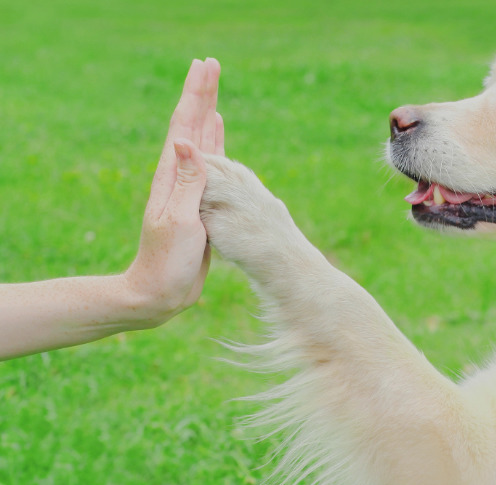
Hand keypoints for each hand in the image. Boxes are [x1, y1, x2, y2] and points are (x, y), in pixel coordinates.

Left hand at [124, 58, 224, 325]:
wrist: (160, 291)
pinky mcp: (199, 201)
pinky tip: (216, 133)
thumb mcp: (178, 220)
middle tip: (210, 64)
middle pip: (191, 126)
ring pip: (200, 141)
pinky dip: (213, 143)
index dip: (196, 95)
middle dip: (201, 94)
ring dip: (206, 114)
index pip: (185, 126)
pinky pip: (210, 163)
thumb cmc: (166, 260)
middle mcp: (178, 176)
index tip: (205, 66)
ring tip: (211, 92)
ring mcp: (188, 188)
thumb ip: (187, 182)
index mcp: (172, 177)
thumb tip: (186, 141)